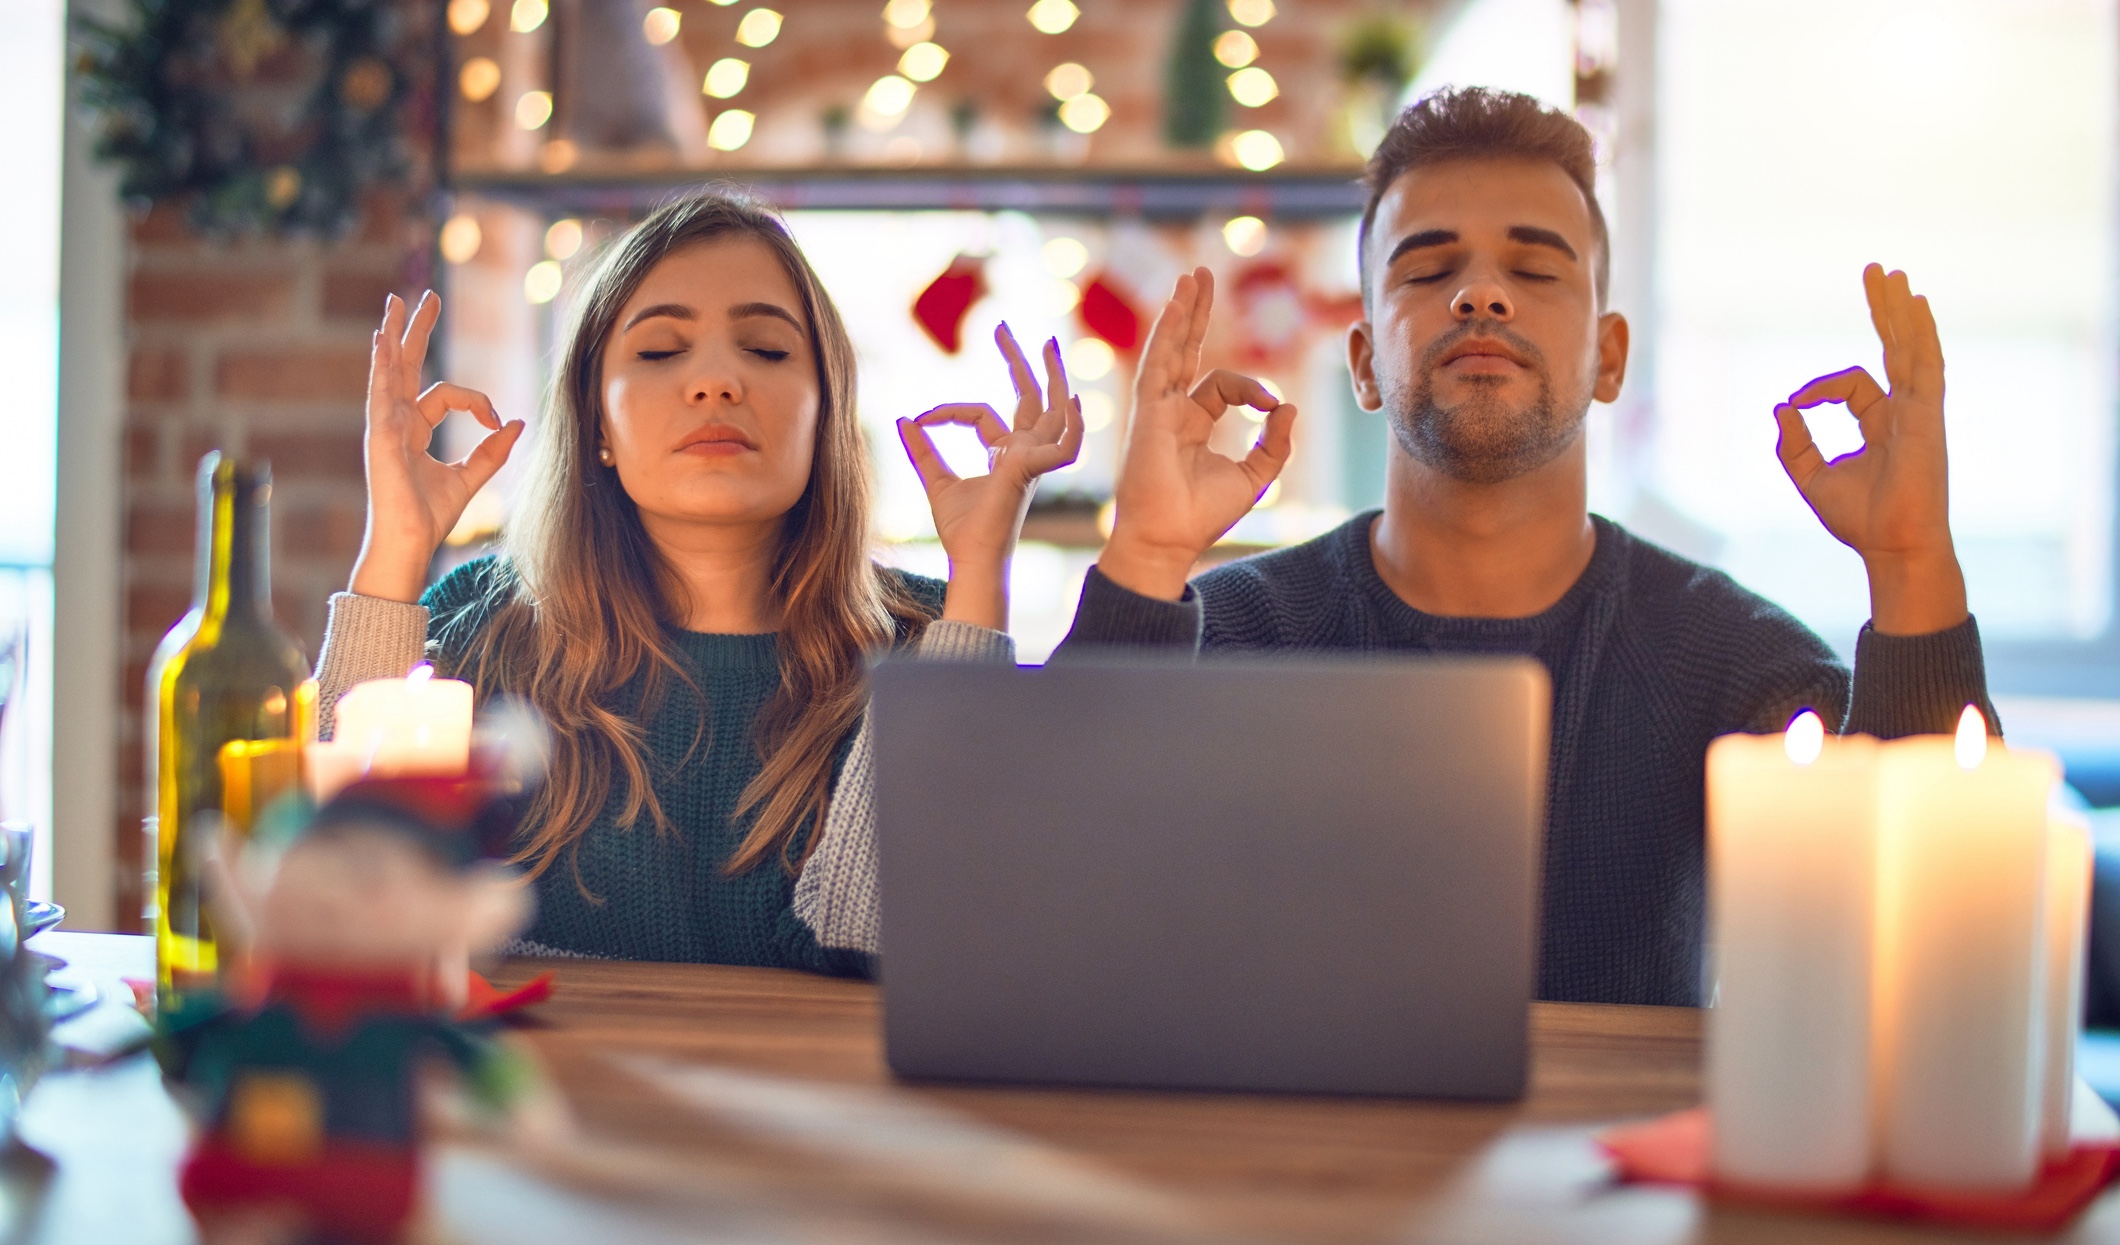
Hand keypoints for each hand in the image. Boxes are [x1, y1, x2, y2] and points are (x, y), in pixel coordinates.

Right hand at [350, 292, 525, 602]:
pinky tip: (381, 341)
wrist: (409, 543)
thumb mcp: (471, 477)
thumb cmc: (430, 516)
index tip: (496, 419)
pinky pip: (380, 394)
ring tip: (393, 305)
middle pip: (405, 366)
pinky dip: (381, 366)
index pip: (445, 395)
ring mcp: (384, 428)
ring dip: (392, 336)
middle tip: (424, 297)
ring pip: (388, 372)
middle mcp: (395, 422)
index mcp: (413, 429)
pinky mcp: (380, 437)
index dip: (476, 401)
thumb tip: (516, 422)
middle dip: (414, 331)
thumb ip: (492, 450)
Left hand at [898, 324, 1083, 628]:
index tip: (921, 418)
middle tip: (1004, 328)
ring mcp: (1034, 460)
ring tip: (1047, 343)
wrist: (969, 558)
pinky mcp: (1034, 470)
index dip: (948, 411)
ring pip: (1052, 410)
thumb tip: (903, 419)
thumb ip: (923, 451)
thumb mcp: (935, 482)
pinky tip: (1073, 401)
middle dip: (1020, 362)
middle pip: (1031, 398)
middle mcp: (1025, 453)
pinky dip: (1073, 427)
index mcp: (1006, 455)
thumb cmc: (961, 531)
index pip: (981, 414)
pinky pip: (1064, 446)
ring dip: (1052, 376)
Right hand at [1097, 268, 1297, 599]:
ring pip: (1170, 349)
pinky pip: (1159, 363)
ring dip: (1181, 312)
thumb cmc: (1203, 516)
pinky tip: (1176, 304)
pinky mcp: (1147, 411)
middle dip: (1196, 314)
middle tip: (1202, 275)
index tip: (1271, 406)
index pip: (1224, 386)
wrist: (1170, 539)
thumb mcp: (1254, 477)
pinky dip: (1167, 332)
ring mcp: (1156, 409)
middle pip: (1185, 350)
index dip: (1253, 389)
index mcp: (1193, 424)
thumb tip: (1288, 406)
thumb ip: (1274, 443)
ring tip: (1191, 277)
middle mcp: (1171, 411)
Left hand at [1774, 264, 1965, 634]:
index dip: (1817, 389)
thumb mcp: (1812, 478)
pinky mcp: (1927, 416)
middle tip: (1875, 270)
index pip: (1851, 385)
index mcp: (1881, 424)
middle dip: (1882, 310)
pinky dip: (1920, 333)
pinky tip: (1915, 304)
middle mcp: (1904, 412)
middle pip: (1894, 348)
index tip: (1795, 405)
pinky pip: (1925, 365)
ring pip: (1910, 347)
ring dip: (1899, 310)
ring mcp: (1919, 411)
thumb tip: (1780, 406)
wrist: (1891, 546)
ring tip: (1890, 273)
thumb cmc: (1859, 520)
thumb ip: (1794, 444)